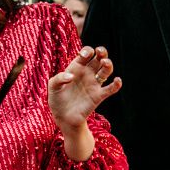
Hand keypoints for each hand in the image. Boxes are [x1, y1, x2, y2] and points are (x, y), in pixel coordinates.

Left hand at [48, 46, 121, 160]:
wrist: (63, 118)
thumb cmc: (57, 100)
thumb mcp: (52, 87)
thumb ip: (58, 78)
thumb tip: (71, 76)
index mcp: (77, 67)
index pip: (86, 54)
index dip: (87, 51)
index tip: (83, 57)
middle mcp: (87, 73)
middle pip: (99, 58)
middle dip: (102, 52)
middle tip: (100, 51)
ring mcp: (94, 84)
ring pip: (106, 70)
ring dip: (108, 65)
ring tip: (105, 63)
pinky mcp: (98, 96)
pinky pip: (111, 89)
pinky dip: (116, 84)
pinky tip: (117, 80)